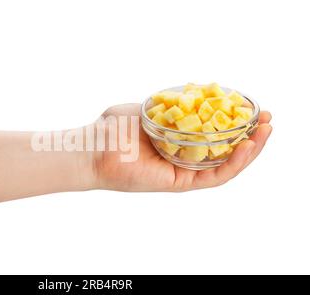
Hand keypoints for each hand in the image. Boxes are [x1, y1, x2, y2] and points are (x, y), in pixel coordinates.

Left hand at [93, 103, 271, 191]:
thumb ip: (167, 105)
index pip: (211, 131)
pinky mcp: (179, 183)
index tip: (248, 105)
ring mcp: (182, 170)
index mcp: (176, 139)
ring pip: (224, 164)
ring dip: (249, 149)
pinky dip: (234, 162)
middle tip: (265, 118)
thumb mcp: (147, 108)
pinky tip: (247, 146)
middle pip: (223, 148)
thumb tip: (185, 96)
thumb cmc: (113, 128)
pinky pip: (213, 175)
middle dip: (247, 133)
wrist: (94, 147)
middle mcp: (182, 156)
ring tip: (265, 131)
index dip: (232, 120)